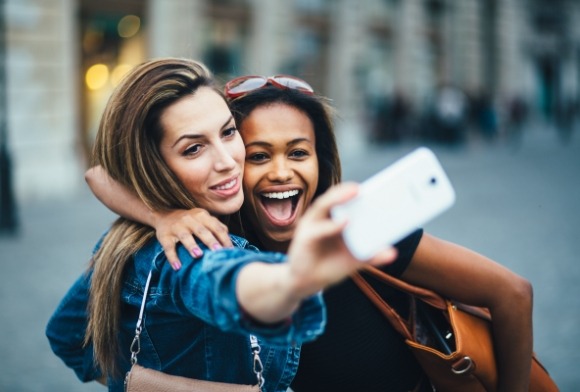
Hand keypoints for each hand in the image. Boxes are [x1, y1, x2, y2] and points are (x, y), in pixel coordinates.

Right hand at [152, 208, 232, 269]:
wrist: (164, 215)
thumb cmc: (190, 221)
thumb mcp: (203, 219)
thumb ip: (217, 226)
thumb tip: (230, 241)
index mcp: (201, 215)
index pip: (216, 227)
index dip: (224, 239)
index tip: (230, 251)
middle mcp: (189, 219)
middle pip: (201, 230)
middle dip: (210, 240)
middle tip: (217, 251)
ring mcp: (176, 227)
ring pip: (185, 236)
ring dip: (192, 246)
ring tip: (198, 255)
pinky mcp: (164, 236)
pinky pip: (168, 247)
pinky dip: (172, 257)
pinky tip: (177, 267)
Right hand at [286, 183, 397, 297]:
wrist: (306, 284)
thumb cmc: (329, 266)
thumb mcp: (353, 260)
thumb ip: (370, 255)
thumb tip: (392, 252)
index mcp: (332, 219)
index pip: (343, 200)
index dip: (355, 191)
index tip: (374, 185)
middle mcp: (321, 218)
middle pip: (333, 198)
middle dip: (347, 190)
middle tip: (362, 187)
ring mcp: (311, 226)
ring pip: (323, 206)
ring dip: (338, 198)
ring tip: (355, 192)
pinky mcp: (305, 238)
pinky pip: (318, 229)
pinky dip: (332, 225)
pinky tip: (345, 223)